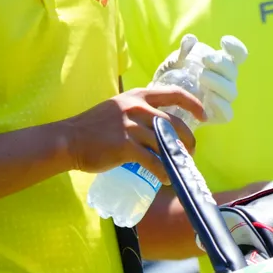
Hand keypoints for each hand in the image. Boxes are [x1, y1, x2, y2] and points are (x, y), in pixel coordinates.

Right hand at [64, 86, 202, 182]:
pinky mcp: (125, 146)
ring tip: (180, 167)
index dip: (193, 104)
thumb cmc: (93, 127)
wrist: (68, 140)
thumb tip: (160, 126)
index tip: (203, 116)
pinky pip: (153, 161)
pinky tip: (167, 178)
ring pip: (165, 142)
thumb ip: (137, 111)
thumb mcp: (118, 108)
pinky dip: (164, 172)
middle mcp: (136, 107)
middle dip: (188, 139)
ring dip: (177, 157)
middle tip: (190, 152)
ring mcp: (131, 126)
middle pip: (175, 123)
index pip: (174, 94)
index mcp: (138, 95)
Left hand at [153, 34, 248, 124]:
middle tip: (205, 60)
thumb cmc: (173, 78)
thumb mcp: (175, 63)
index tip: (223, 41)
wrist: (163, 104)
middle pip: (233, 71)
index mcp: (221, 65)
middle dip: (221, 63)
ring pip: (231, 92)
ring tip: (202, 77)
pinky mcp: (218, 116)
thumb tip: (190, 39)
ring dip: (218, 83)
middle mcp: (226, 81)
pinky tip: (208, 98)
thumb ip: (183, 52)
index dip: (235, 47)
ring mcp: (224, 99)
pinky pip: (226, 113)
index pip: (238, 55)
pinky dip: (220, 105)